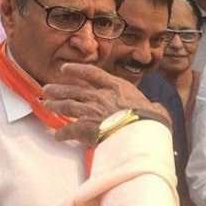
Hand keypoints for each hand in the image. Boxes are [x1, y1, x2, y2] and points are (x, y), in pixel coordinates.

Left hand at [42, 63, 169, 143]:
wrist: (141, 131)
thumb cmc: (151, 119)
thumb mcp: (154, 107)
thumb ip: (151, 106)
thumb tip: (158, 109)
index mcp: (116, 87)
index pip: (91, 73)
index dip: (76, 70)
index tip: (64, 68)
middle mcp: (100, 95)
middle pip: (74, 89)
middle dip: (59, 89)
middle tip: (47, 89)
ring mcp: (91, 111)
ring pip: (67, 105)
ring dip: (55, 105)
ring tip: (46, 104)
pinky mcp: (85, 128)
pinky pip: (69, 130)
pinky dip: (62, 133)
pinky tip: (57, 136)